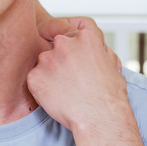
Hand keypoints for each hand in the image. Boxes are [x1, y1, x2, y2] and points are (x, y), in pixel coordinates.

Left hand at [28, 17, 127, 132]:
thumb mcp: (111, 64)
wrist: (99, 118)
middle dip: (62, 59)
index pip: (76, 26)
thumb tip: (93, 51)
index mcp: (86, 37)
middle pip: (57, 45)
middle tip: (71, 79)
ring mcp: (47, 58)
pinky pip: (35, 79)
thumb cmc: (110, 96)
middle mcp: (64, 43)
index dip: (74, 36)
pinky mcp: (35, 76)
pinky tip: (56, 98)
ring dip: (51, 74)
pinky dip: (42, 88)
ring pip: (45, 62)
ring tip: (66, 92)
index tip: (73, 49)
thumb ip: (97, 52)